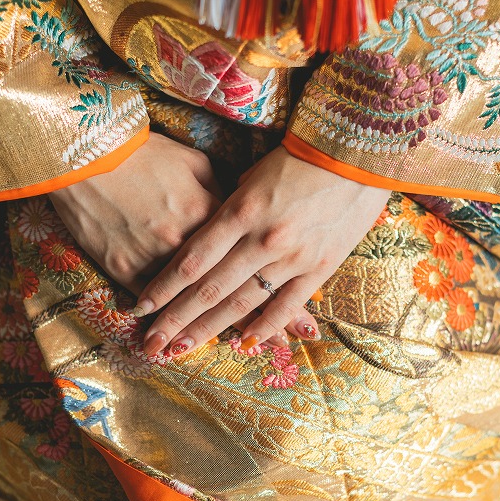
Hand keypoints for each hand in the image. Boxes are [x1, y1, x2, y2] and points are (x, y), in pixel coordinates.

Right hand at [49, 134, 316, 347]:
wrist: (89, 151)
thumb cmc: (147, 153)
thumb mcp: (198, 166)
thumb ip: (228, 200)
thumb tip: (249, 223)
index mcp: (223, 215)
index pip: (258, 264)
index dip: (279, 293)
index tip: (300, 322)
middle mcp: (198, 243)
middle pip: (232, 292)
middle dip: (256, 325)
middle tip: (275, 349)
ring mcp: (160, 258)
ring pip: (191, 304)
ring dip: (205, 332)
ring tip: (231, 352)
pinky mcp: (126, 267)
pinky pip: (152, 301)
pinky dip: (164, 318)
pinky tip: (172, 339)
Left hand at [135, 145, 390, 355]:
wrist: (358, 151)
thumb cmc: (302, 154)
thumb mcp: (254, 173)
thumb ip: (231, 204)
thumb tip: (213, 225)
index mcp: (241, 210)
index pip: (192, 259)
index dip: (164, 287)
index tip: (140, 308)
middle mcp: (262, 238)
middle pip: (209, 288)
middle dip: (177, 318)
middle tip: (152, 343)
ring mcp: (292, 256)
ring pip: (243, 301)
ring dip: (210, 329)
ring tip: (183, 349)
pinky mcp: (320, 266)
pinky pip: (287, 304)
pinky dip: (265, 326)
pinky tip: (244, 343)